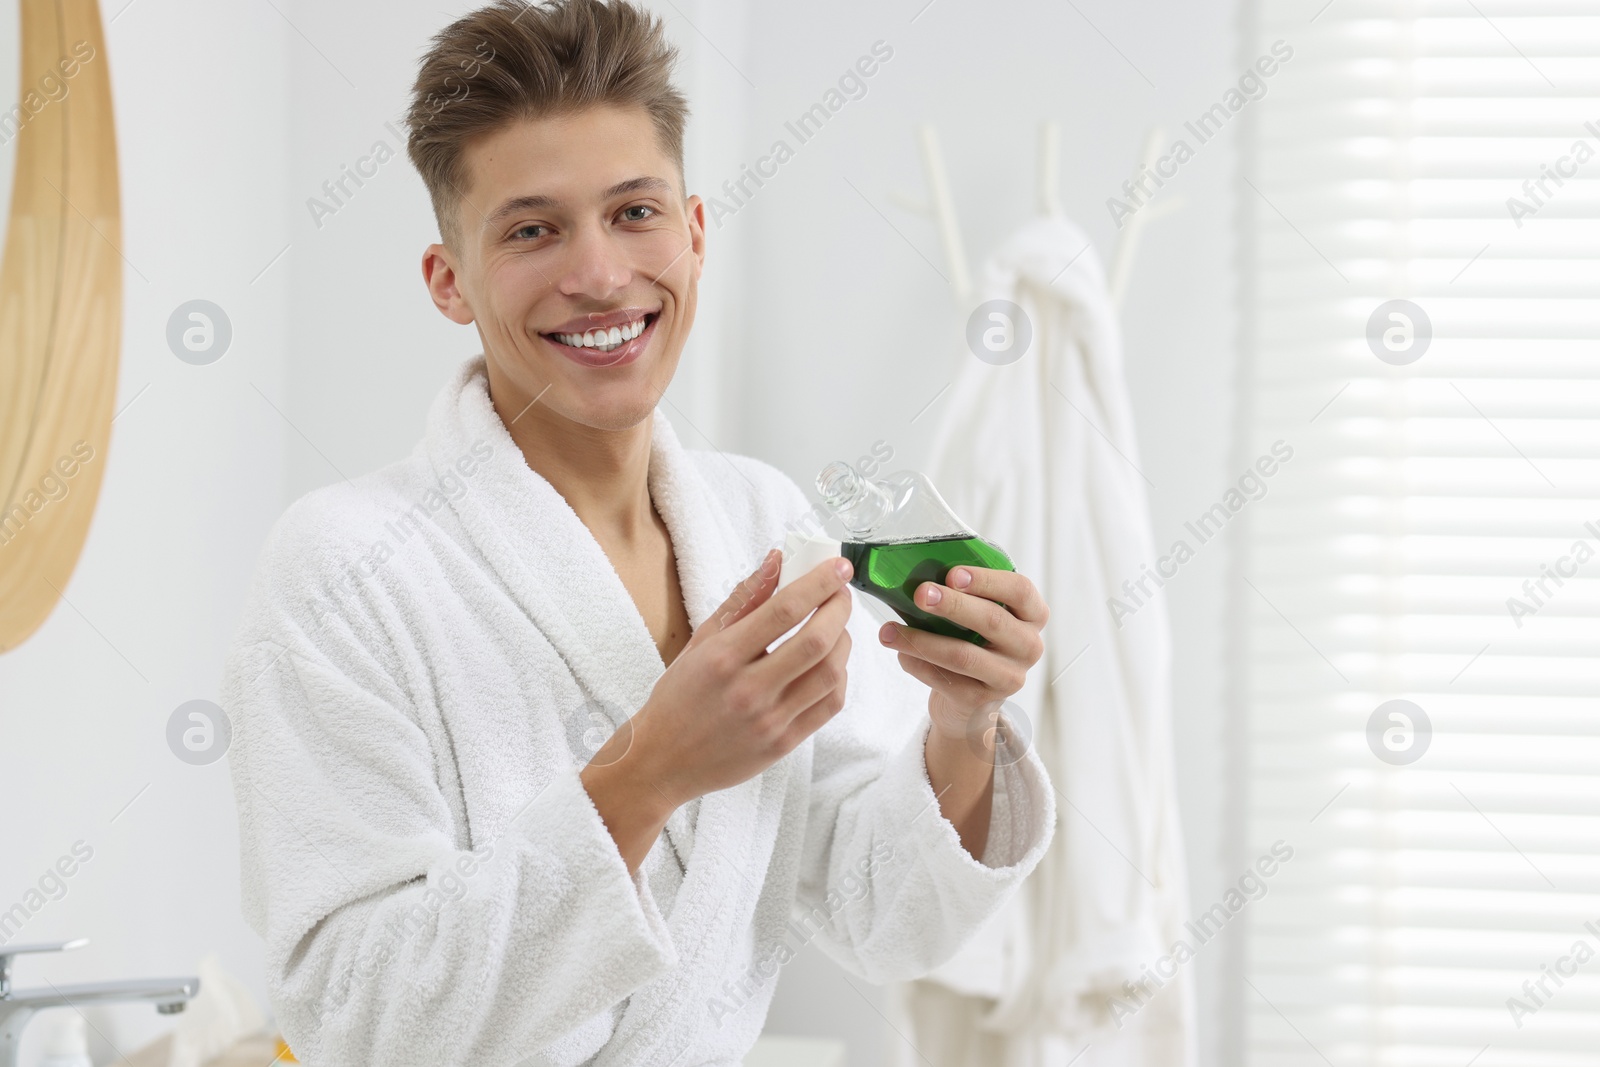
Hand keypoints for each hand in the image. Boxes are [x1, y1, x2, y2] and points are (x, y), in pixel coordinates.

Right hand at [594, 549, 854, 809]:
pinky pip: (829, 706)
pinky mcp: (783, 744)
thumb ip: (744, 599)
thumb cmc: (679, 696)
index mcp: (723, 657)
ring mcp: (769, 720)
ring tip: (837, 628)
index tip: (838, 567)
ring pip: (830, 674)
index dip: (818, 583)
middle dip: (840, 609)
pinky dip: (839, 678)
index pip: (784, 610)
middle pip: (816, 641)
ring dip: (844, 642)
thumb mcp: (702, 640)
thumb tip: (778, 560)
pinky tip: (831, 664)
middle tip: (841, 594)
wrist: (662, 760)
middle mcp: (748, 689)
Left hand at [878, 566, 1048, 746]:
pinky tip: (900, 654)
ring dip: (922, 641)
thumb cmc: (973, 642)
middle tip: (920, 594)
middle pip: (992, 621)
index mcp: (1032, 615)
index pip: (1020, 591)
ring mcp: (1009, 677)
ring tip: (889, 631)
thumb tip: (919, 575)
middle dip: (953, 605)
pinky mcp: (983, 701)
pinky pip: (945, 680)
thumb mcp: (978, 616)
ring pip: (963, 655)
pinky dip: (918, 665)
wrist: (971, 700)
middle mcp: (1029, 647)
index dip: (987, 581)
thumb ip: (964, 596)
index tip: (952, 573)